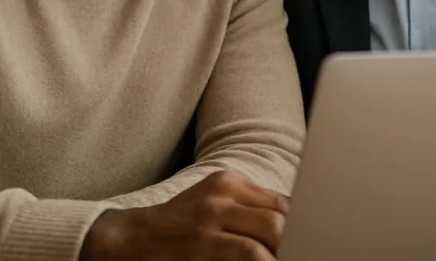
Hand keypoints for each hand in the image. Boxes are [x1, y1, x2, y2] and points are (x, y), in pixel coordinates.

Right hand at [80, 170, 289, 260]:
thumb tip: (294, 228)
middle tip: (310, 250)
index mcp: (228, 182)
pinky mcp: (200, 244)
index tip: (314, 238)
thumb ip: (248, 214)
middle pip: (282, 215)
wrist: (122, 242)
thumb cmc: (175, 231)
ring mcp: (210, 219)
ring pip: (271, 232)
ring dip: (285, 251)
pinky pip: (248, 254)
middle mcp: (222, 195)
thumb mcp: (211, 208)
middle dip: (299, 239)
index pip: (283, 201)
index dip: (304, 224)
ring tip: (296, 257)